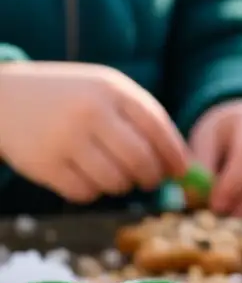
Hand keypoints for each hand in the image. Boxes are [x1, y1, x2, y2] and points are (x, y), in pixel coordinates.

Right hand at [0, 62, 190, 204]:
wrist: (6, 98)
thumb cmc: (71, 97)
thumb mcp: (105, 90)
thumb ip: (141, 118)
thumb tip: (178, 163)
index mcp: (111, 89)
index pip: (156, 126)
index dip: (174, 153)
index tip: (183, 171)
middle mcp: (90, 112)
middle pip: (139, 159)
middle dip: (151, 176)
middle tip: (151, 181)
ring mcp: (65, 139)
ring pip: (114, 181)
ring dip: (122, 185)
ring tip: (114, 174)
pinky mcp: (44, 166)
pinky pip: (84, 193)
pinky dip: (92, 192)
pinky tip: (86, 176)